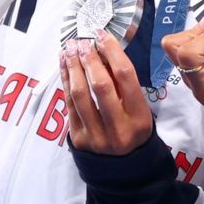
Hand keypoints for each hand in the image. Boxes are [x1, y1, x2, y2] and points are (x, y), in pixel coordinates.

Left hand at [62, 33, 154, 154]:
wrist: (123, 167)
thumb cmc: (133, 129)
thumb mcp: (139, 110)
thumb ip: (124, 85)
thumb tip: (103, 51)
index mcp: (139, 117)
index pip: (125, 77)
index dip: (112, 52)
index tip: (102, 35)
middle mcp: (118, 128)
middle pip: (101, 86)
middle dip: (90, 59)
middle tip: (82, 42)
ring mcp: (96, 135)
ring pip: (80, 95)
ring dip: (73, 68)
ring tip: (69, 49)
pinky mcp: (78, 138)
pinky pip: (69, 104)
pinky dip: (66, 81)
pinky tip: (64, 65)